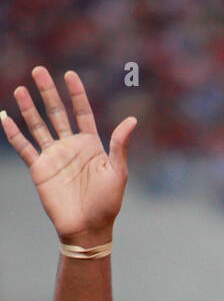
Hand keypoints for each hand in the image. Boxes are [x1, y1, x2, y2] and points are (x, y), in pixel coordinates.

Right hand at [0, 66, 135, 244]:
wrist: (88, 229)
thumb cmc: (107, 204)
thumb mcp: (117, 173)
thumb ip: (120, 146)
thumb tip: (132, 120)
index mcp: (91, 145)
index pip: (82, 112)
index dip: (76, 94)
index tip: (70, 75)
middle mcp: (70, 147)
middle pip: (57, 113)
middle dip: (48, 92)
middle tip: (38, 70)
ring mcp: (54, 157)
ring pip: (38, 126)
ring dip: (29, 108)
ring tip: (21, 88)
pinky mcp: (40, 169)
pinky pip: (24, 147)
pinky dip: (14, 133)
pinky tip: (5, 116)